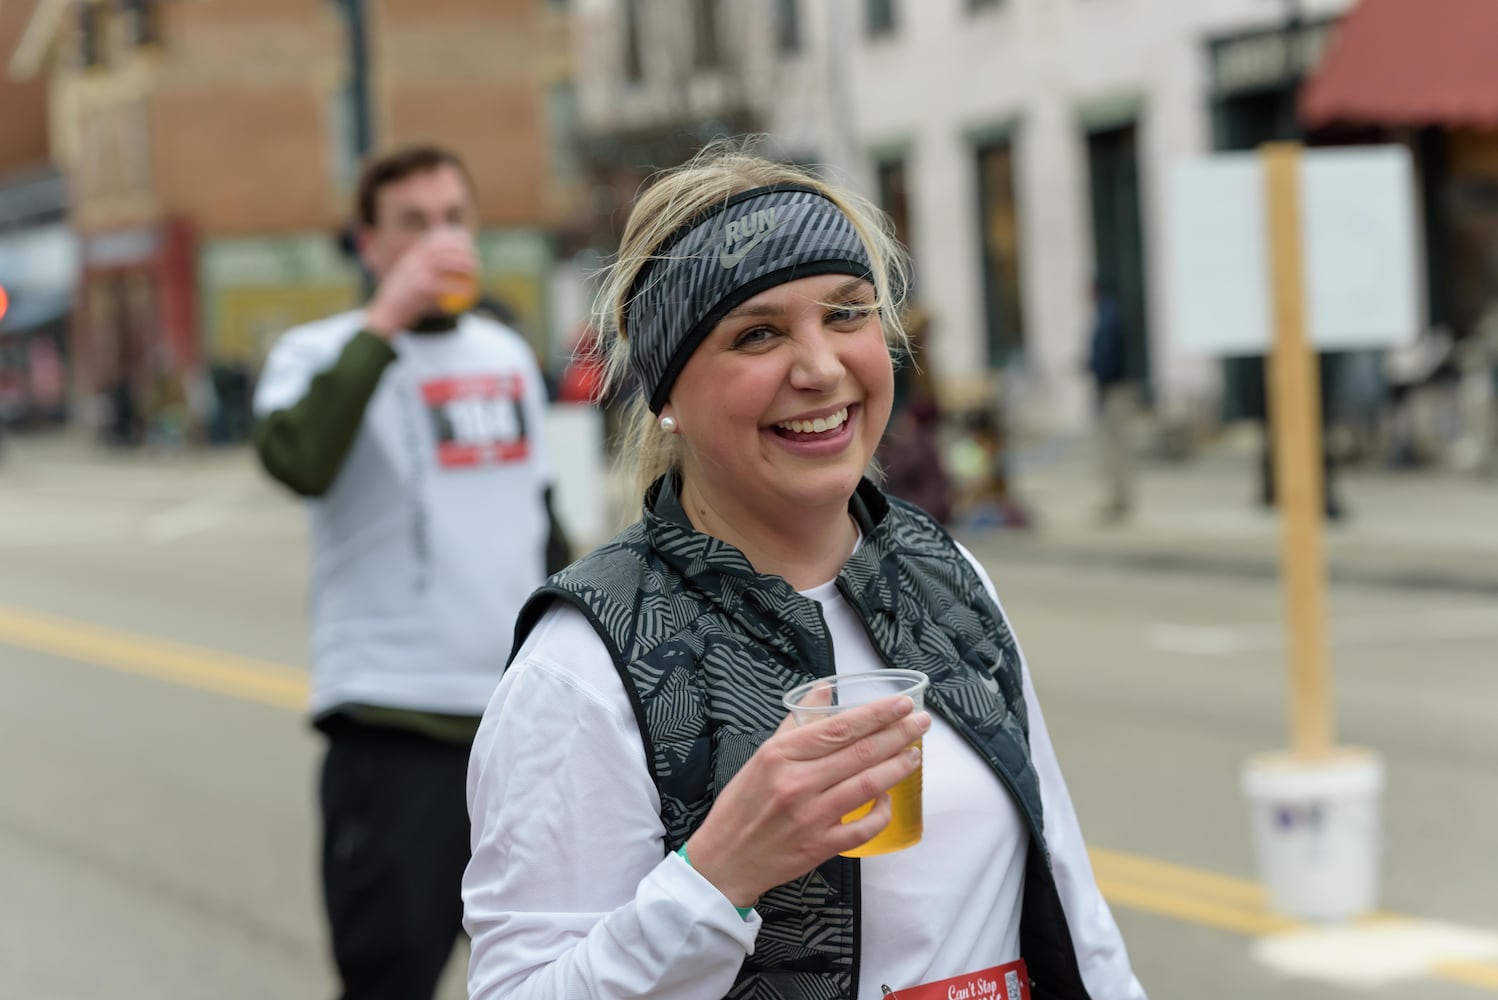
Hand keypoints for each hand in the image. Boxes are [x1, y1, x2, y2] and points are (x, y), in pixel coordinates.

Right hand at [364, 229, 477, 338]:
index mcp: (412, 256)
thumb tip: (451, 265)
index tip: (468, 242)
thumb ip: (426, 269)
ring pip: (444, 261)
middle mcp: (413, 261)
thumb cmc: (403, 300)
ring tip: (474, 272)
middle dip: (462, 249)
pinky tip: (469, 291)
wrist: (386, 314)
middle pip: (442, 247)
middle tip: (476, 259)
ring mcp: (416, 272)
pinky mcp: (420, 287)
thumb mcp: (411, 278)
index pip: (435, 238)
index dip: (453, 237)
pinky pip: (444, 284)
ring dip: (463, 264)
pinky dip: (458, 287)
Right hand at [683, 692, 930, 907]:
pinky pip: (864, 827)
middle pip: (860, 752)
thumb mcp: (761, 757)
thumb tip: (825, 689)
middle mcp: (797, 783)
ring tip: (915, 753)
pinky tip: (889, 797)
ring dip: (897, 767)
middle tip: (921, 722)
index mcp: (779, 755)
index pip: (838, 727)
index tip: (902, 703)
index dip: (875, 714)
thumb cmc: (742, 806)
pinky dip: (882, 811)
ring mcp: (811, 817)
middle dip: (897, 734)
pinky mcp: (821, 846)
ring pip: (868, 785)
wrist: (724, 861)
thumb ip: (796, 723)